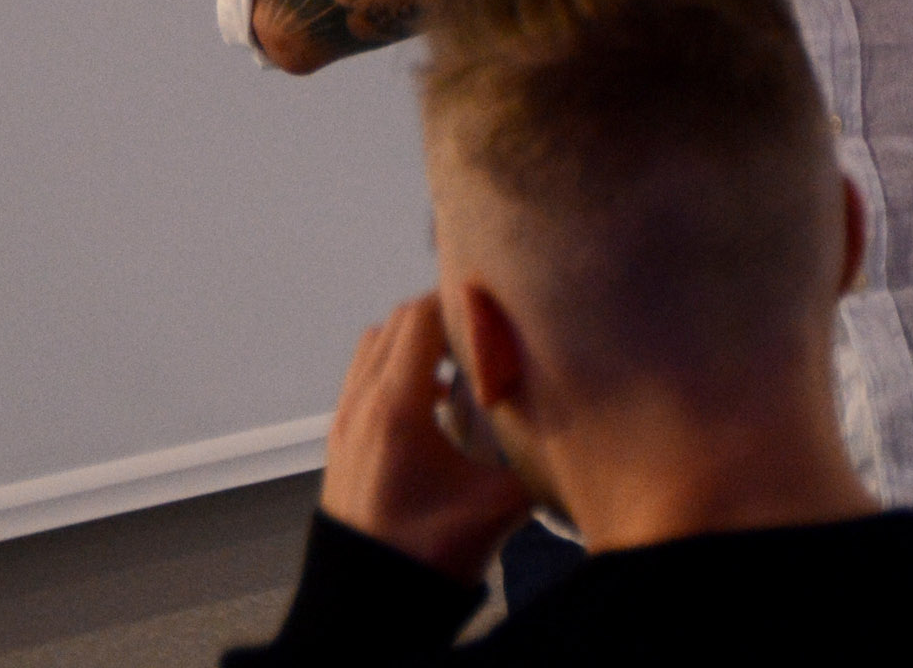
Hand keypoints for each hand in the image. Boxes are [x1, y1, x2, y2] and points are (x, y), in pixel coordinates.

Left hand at [322, 294, 532, 582]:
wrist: (365, 608)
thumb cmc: (428, 556)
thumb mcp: (496, 507)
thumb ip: (536, 457)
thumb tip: (574, 422)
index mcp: (396, 406)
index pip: (422, 315)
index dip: (461, 304)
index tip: (495, 315)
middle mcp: (362, 400)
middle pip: (399, 320)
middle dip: (442, 317)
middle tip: (484, 337)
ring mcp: (343, 417)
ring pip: (376, 343)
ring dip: (414, 341)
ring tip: (457, 366)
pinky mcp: (338, 438)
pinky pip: (363, 374)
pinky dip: (393, 368)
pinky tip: (429, 405)